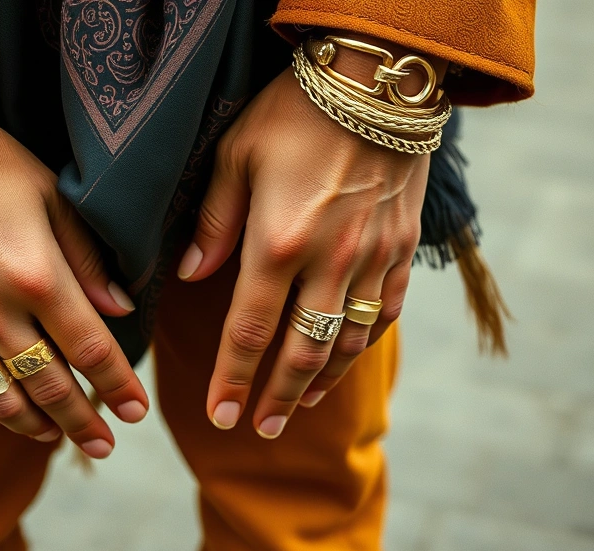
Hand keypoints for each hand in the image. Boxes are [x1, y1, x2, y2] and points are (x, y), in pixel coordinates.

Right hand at [0, 72, 148, 458]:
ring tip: (55, 436)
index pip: (90, 351)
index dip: (118, 388)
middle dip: (84, 423)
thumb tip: (120, 308)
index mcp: (36, 275)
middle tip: (104, 446)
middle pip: (50, 388)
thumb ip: (87, 258)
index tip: (136, 413)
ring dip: (34, 426)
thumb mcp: (50, 197)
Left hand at [178, 67, 427, 438]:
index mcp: (279, 244)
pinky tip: (345, 358)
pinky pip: (387, 311)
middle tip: (259, 428)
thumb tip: (190, 277)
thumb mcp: (236, 156)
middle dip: (277, 396)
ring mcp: (374, 258)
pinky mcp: (404, 247)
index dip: (233, 380)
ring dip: (321, 381)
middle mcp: (331, 263)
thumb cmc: (294, 110)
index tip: (221, 416)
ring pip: (348, 341)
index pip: (249, 332)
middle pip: (302, 352)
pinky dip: (364, 344)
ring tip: (298, 407)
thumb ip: (214, 224)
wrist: (378, 79)